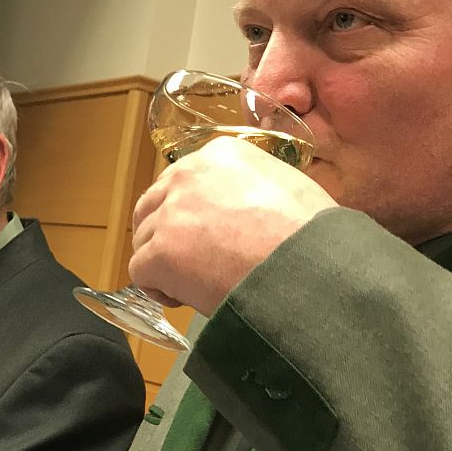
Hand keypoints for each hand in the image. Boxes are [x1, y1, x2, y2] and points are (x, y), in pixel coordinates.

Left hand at [130, 135, 337, 314]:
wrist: (310, 269)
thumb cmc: (312, 236)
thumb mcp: (286, 185)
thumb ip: (249, 186)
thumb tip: (240, 210)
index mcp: (220, 153)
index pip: (181, 181)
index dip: (187, 213)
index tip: (204, 235)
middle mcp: (189, 174)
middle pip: (152, 206)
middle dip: (165, 235)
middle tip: (189, 261)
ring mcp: (172, 213)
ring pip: (144, 239)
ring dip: (163, 264)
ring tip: (196, 283)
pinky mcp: (161, 251)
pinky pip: (140, 272)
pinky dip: (158, 288)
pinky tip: (186, 297)